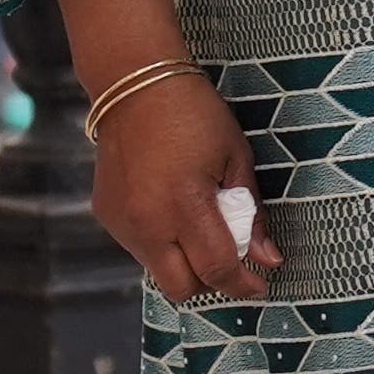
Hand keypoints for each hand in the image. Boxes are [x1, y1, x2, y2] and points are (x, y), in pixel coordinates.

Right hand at [87, 68, 278, 304]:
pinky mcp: (106, 215)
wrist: (135, 84)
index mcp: (186, 204)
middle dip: (210, 283)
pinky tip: (169, 209)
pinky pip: (139, 247)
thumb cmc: (195, 114)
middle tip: (227, 260)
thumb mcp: (235, 157)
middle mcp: (149, 222)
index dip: (244, 284)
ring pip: (158, 270)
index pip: (217, 269)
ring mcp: (123, 222)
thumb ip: (251, 213)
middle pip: (182, 288)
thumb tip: (267, 259)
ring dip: (183, 262)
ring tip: (195, 224)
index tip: (260, 284)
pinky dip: (160, 242)